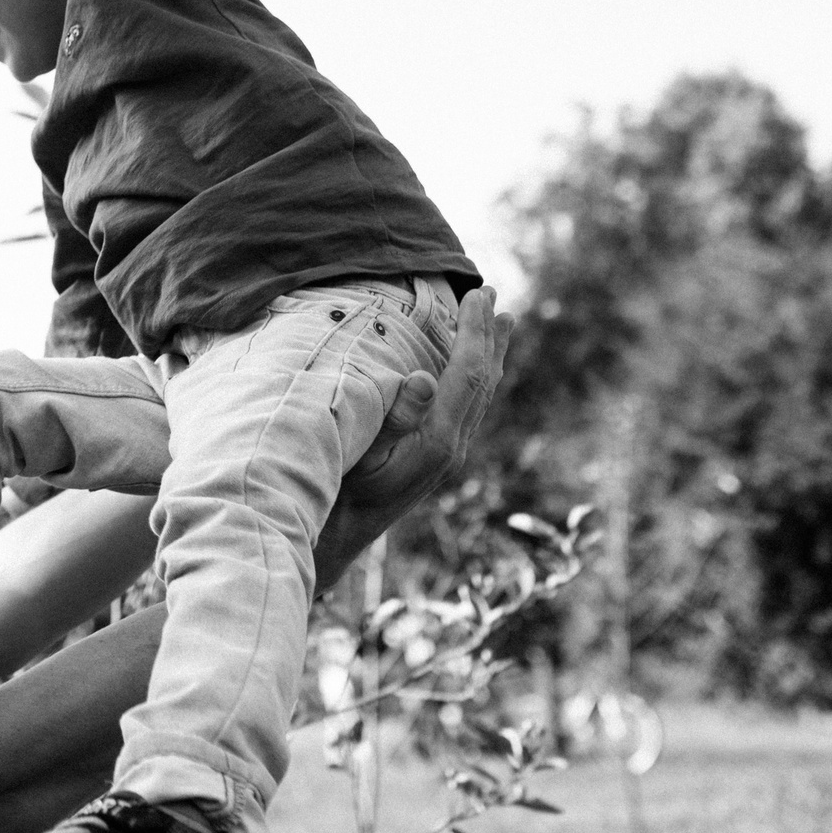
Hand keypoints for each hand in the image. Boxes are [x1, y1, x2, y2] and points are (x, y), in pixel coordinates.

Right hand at [319, 287, 511, 578]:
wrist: (336, 538)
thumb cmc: (337, 490)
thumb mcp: (360, 452)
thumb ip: (394, 418)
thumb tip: (428, 378)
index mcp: (438, 439)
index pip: (467, 373)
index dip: (475, 330)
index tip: (480, 293)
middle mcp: (451, 445)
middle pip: (482, 381)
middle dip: (489, 337)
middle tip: (495, 298)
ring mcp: (446, 454)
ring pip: (476, 395)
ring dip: (486, 356)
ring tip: (496, 326)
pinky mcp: (435, 458)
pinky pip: (464, 407)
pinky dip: (470, 378)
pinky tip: (461, 370)